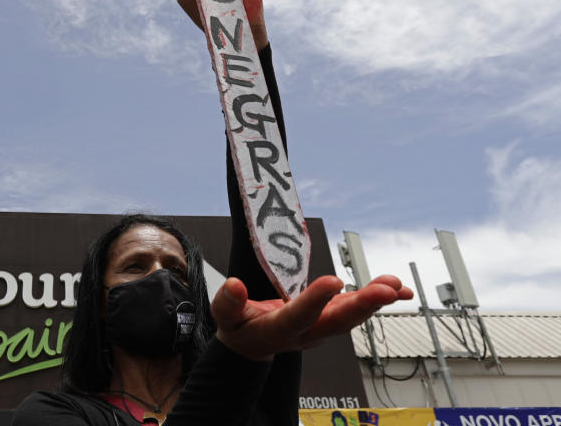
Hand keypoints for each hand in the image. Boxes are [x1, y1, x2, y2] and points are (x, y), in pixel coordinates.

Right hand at [209, 274, 413, 359]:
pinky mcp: (330, 317)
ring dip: (375, 301)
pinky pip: (356, 309)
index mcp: (278, 330)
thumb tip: (234, 285)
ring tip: (395, 285)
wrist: (252, 345)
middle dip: (363, 305)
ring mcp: (321, 327)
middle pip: (337, 321)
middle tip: (385, 290)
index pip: (299, 315)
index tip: (333, 281)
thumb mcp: (225, 316)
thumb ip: (228, 303)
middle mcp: (306, 333)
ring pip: (352, 316)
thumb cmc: (239, 327)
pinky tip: (400, 290)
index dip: (316, 300)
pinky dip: (379, 300)